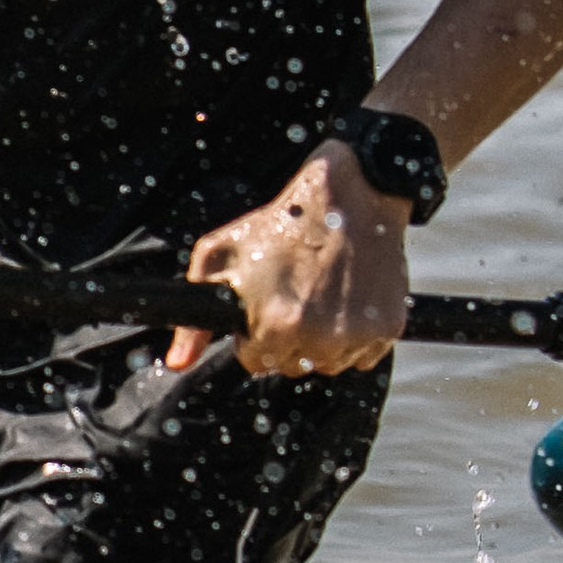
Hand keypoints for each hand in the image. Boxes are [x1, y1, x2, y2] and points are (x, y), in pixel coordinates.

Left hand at [169, 141, 411, 376]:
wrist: (350, 196)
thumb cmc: (279, 223)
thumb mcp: (218, 257)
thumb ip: (193, 319)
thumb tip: (175, 364)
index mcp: (275, 326)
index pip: (255, 362)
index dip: (254, 334)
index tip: (263, 308)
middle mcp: (318, 338)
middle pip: (291, 366)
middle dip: (285, 339)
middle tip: (292, 296)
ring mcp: (355, 335)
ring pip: (327, 364)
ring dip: (320, 341)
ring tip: (318, 294)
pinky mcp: (387, 330)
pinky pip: (362, 356)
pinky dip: (353, 336)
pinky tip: (345, 299)